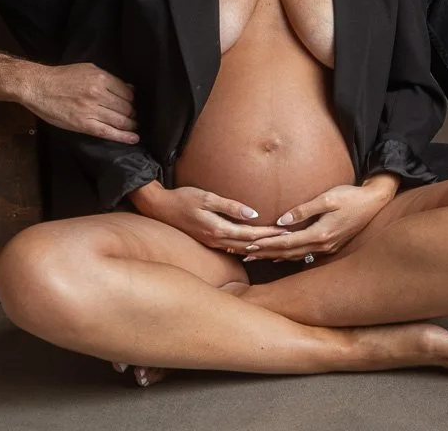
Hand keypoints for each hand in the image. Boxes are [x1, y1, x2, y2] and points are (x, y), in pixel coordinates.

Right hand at [22, 63, 138, 143]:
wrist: (38, 87)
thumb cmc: (62, 77)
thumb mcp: (88, 69)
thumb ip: (109, 78)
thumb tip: (129, 88)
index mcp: (101, 78)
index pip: (127, 92)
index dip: (132, 100)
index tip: (131, 104)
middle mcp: (98, 94)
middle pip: (126, 107)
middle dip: (132, 113)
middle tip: (132, 117)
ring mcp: (91, 110)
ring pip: (120, 120)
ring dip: (130, 125)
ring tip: (133, 127)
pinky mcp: (83, 124)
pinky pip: (108, 132)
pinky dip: (123, 137)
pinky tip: (133, 139)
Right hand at [129, 182, 288, 252]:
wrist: (159, 208)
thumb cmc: (183, 198)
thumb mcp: (206, 197)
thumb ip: (230, 206)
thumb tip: (253, 214)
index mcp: (218, 229)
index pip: (250, 234)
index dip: (269, 233)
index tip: (286, 232)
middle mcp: (216, 240)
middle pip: (249, 245)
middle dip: (269, 243)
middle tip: (288, 241)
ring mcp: (211, 243)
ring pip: (241, 250)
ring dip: (259, 248)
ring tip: (276, 246)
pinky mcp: (208, 241)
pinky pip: (232, 249)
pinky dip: (246, 248)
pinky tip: (254, 248)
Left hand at [241, 175, 399, 261]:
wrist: (373, 202)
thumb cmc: (350, 196)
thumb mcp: (328, 198)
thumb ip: (304, 210)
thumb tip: (281, 222)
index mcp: (321, 234)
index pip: (287, 242)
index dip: (267, 244)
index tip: (249, 245)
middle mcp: (323, 245)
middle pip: (288, 253)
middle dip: (265, 254)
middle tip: (244, 254)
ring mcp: (327, 248)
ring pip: (295, 255)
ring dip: (274, 256)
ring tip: (255, 257)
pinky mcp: (329, 245)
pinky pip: (304, 254)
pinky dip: (288, 255)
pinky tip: (278, 257)